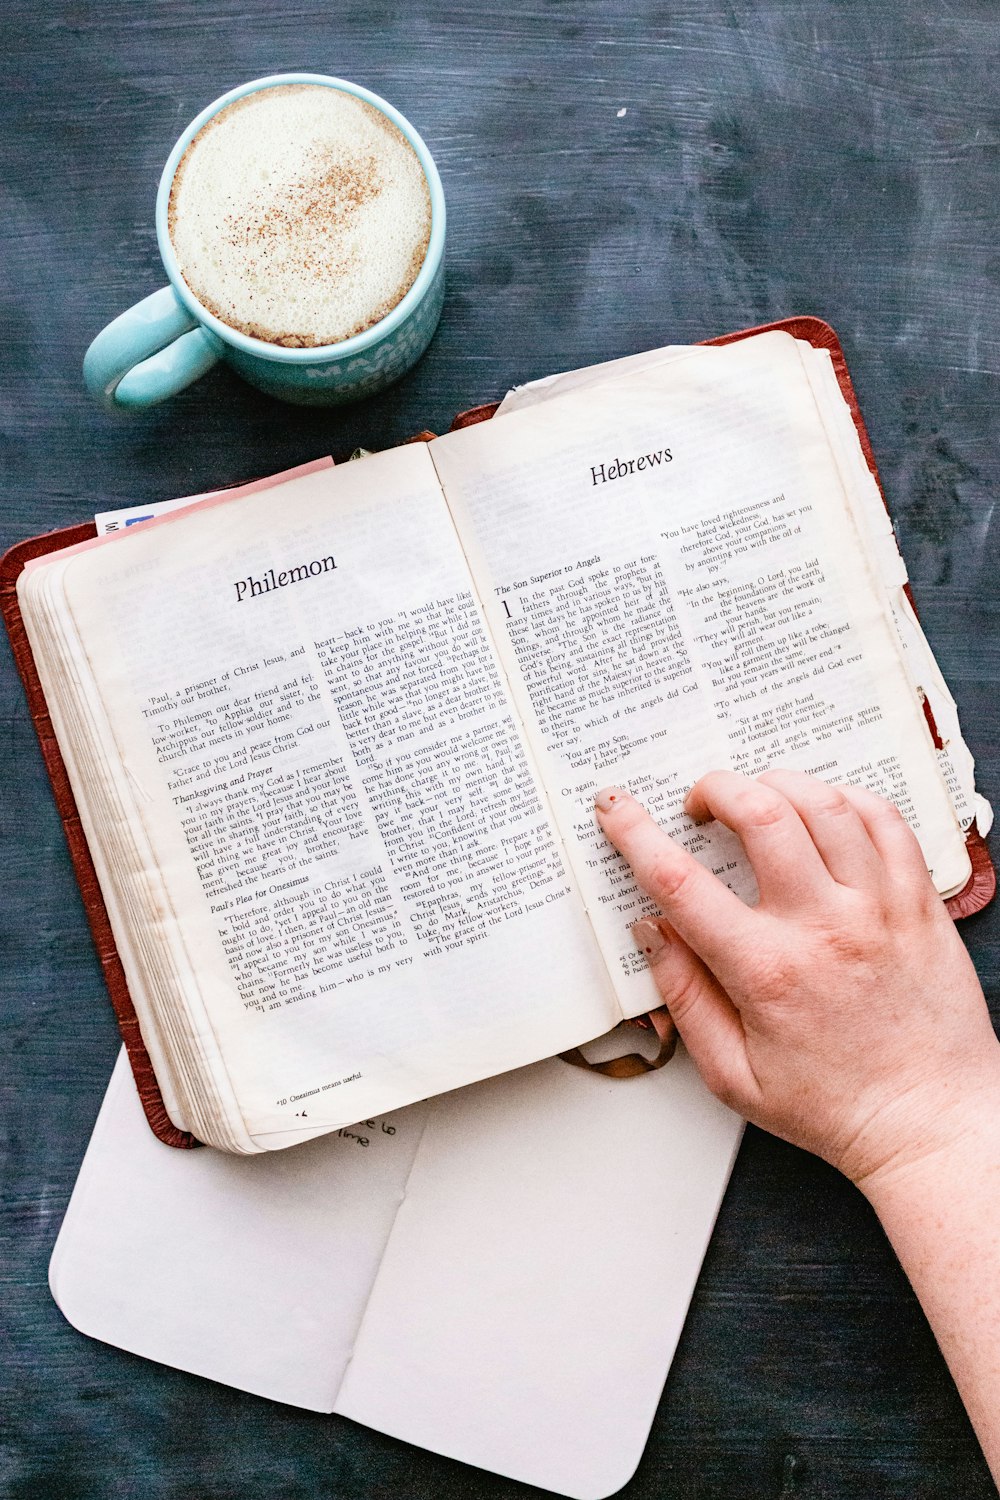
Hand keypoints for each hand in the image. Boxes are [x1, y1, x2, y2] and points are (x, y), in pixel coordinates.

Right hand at [596, 769, 999, 1187]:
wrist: (930, 1122)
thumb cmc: (836, 1107)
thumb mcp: (732, 1075)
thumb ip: (685, 998)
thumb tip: (652, 932)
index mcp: (766, 971)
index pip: (680, 882)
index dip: (635, 834)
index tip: (617, 810)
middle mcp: (824, 927)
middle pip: (761, 813)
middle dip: (714, 789)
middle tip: (700, 805)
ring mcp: (878, 908)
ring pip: (825, 803)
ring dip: (778, 785)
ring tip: (759, 801)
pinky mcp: (919, 903)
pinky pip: (886, 821)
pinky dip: (847, 799)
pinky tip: (825, 813)